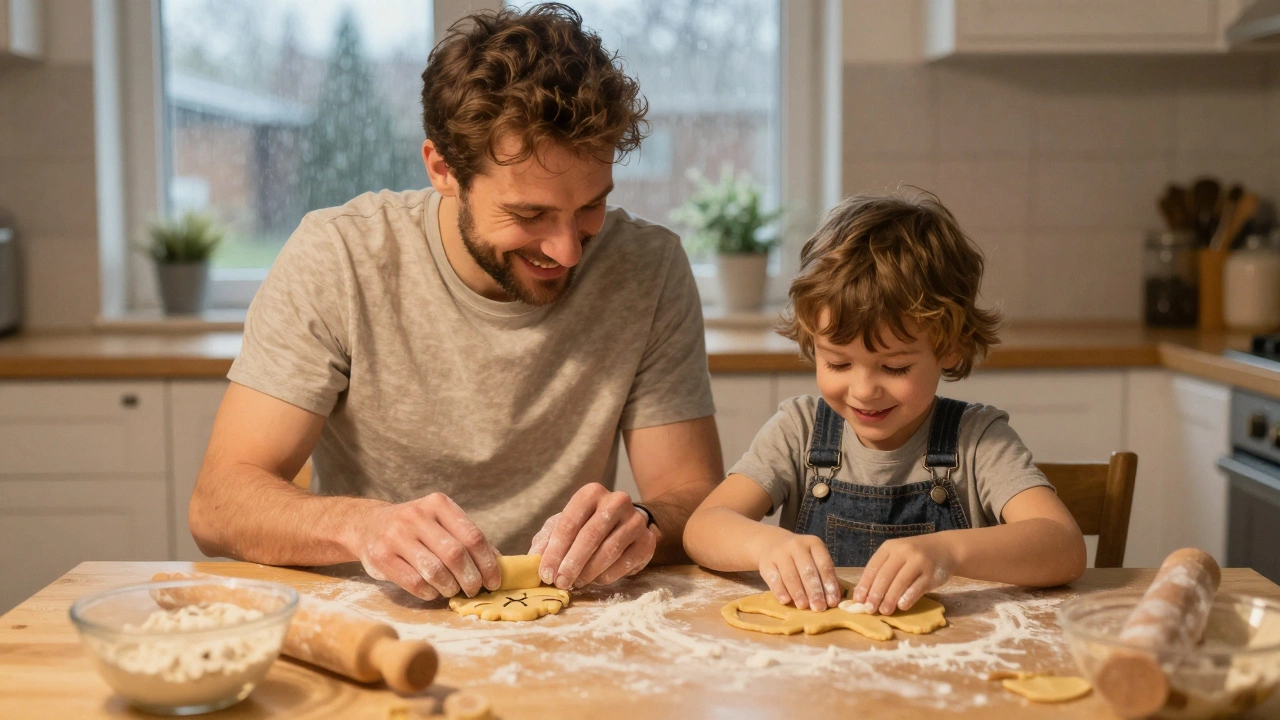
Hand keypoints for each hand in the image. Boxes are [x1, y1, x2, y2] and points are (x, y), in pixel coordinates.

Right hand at [353, 493, 500, 600]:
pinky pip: (414, 582)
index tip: (494, 581)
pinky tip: (433, 591)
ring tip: (452, 590)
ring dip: (450, 587)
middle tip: (473, 590)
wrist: (368, 525)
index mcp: (439, 504)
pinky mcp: (381, 556)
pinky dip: (429, 592)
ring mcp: (396, 535)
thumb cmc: (416, 529)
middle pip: (455, 554)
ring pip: (435, 570)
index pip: (473, 536)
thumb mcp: (441, 523)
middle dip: (470, 579)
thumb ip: (467, 539)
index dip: (488, 563)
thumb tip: (499, 564)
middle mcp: (417, 516)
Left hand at [529, 483, 656, 589]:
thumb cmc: (588, 525)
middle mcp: (616, 501)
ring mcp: (635, 520)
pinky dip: (607, 576)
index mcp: (591, 493)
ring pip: (609, 551)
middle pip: (590, 536)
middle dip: (572, 563)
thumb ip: (547, 539)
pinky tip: (596, 580)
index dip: (555, 551)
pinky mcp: (647, 540)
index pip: (569, 523)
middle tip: (560, 583)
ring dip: (588, 572)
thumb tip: (533, 559)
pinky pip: (625, 563)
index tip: (545, 574)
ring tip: (576, 583)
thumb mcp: (564, 525)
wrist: (626, 524)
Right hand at [757, 532, 841, 611]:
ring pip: (791, 575)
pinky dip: (780, 590)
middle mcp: (797, 545)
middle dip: (814, 591)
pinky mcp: (766, 562)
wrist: (772, 544)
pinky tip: (786, 601)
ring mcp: (780, 552)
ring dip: (798, 593)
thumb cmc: (800, 557)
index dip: (829, 584)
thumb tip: (836, 598)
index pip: (824, 565)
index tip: (832, 602)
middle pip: (807, 571)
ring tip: (804, 607)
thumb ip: (825, 576)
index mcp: (814, 543)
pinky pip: (774, 578)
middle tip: (819, 608)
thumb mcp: (814, 559)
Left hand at [852, 534, 956, 613]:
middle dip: (875, 594)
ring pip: (900, 582)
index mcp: (890, 547)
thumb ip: (883, 571)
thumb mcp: (897, 556)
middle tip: (869, 609)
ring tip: (884, 611)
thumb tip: (864, 596)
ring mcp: (918, 561)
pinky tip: (902, 606)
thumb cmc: (915, 556)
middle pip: (885, 575)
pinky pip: (917, 587)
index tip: (858, 600)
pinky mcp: (931, 572)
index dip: (864, 585)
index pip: (873, 567)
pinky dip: (908, 597)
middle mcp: (903, 551)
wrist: (945, 549)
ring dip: (890, 599)